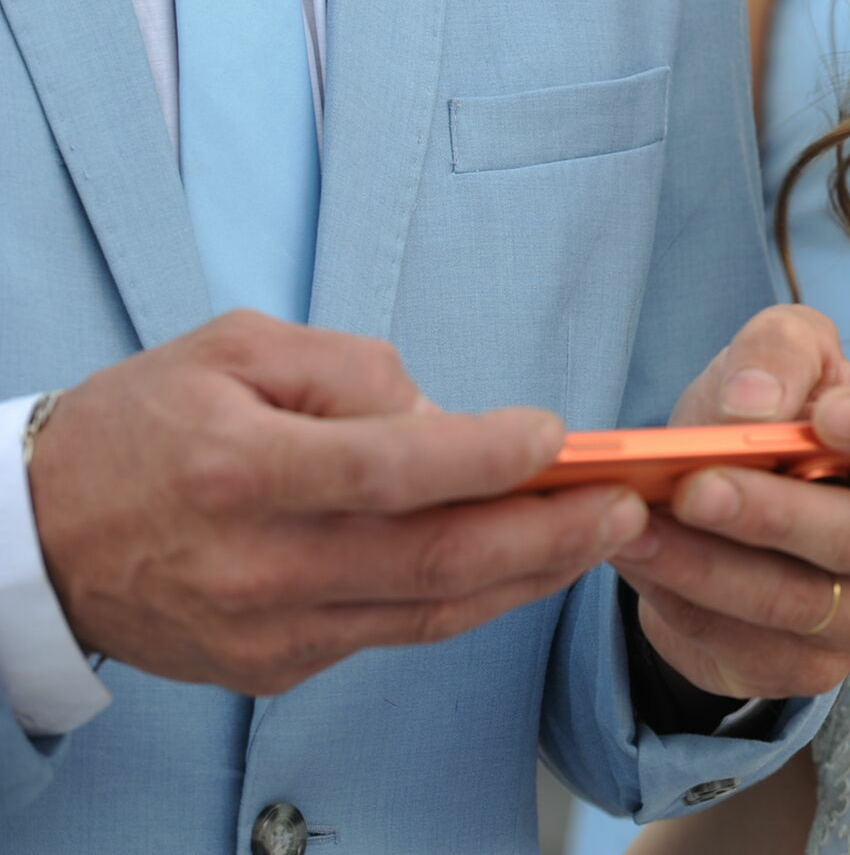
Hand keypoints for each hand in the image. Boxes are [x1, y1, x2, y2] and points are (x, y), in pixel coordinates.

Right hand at [28, 311, 648, 694]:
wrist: (40, 538)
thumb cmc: (145, 424)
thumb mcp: (236, 348)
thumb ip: (350, 372)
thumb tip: (447, 418)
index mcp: (240, 466)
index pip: (388, 469)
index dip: (482, 457)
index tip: (556, 437)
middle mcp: (258, 561)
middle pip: (432, 561)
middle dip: (547, 535)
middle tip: (625, 508)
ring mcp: (268, 628)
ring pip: (429, 613)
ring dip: (528, 576)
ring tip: (599, 537)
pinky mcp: (275, 667)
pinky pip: (393, 634)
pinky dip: (468, 602)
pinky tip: (519, 566)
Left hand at [612, 305, 849, 698]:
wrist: (715, 501)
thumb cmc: (769, 417)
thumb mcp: (773, 357)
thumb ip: (776, 352)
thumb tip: (751, 404)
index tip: (829, 414)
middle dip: (775, 514)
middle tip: (697, 486)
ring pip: (797, 603)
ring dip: (707, 565)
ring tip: (634, 523)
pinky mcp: (810, 669)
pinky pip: (746, 647)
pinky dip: (682, 602)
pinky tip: (635, 558)